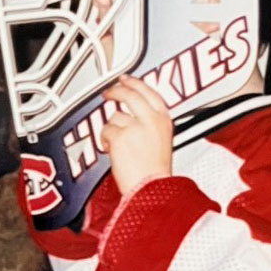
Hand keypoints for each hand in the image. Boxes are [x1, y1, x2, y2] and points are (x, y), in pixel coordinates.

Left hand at [100, 75, 172, 194]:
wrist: (152, 191)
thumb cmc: (155, 173)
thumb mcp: (161, 141)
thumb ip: (149, 124)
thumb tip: (130, 113)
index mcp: (164, 120)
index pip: (149, 91)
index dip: (135, 83)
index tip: (125, 79)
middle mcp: (151, 120)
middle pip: (130, 94)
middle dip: (116, 91)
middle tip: (108, 92)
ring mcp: (135, 127)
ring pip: (115, 117)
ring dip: (112, 129)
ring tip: (119, 145)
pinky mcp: (120, 136)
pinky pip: (106, 132)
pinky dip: (106, 141)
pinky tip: (114, 152)